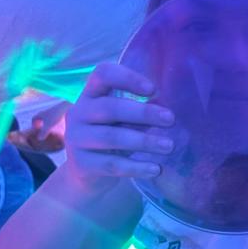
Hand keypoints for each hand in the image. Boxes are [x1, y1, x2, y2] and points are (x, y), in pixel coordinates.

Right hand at [31, 100, 70, 140]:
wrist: (62, 107)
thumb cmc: (54, 116)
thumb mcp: (48, 126)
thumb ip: (44, 132)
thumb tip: (39, 139)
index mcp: (40, 115)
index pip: (34, 119)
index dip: (33, 124)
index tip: (35, 129)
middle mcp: (44, 112)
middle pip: (39, 117)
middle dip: (39, 122)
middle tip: (41, 128)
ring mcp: (50, 110)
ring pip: (45, 116)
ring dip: (45, 121)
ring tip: (48, 126)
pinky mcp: (56, 110)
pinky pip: (51, 115)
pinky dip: (51, 119)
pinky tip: (55, 123)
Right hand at [63, 62, 174, 190]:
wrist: (86, 173)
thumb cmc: (111, 136)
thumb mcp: (121, 121)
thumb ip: (138, 114)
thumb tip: (167, 113)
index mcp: (90, 95)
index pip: (102, 75)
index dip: (127, 78)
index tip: (153, 89)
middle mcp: (78, 113)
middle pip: (110, 107)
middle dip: (143, 112)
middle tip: (171, 119)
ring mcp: (76, 139)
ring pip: (112, 137)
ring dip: (144, 141)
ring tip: (169, 146)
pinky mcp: (81, 164)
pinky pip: (112, 164)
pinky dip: (136, 167)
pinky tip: (155, 169)